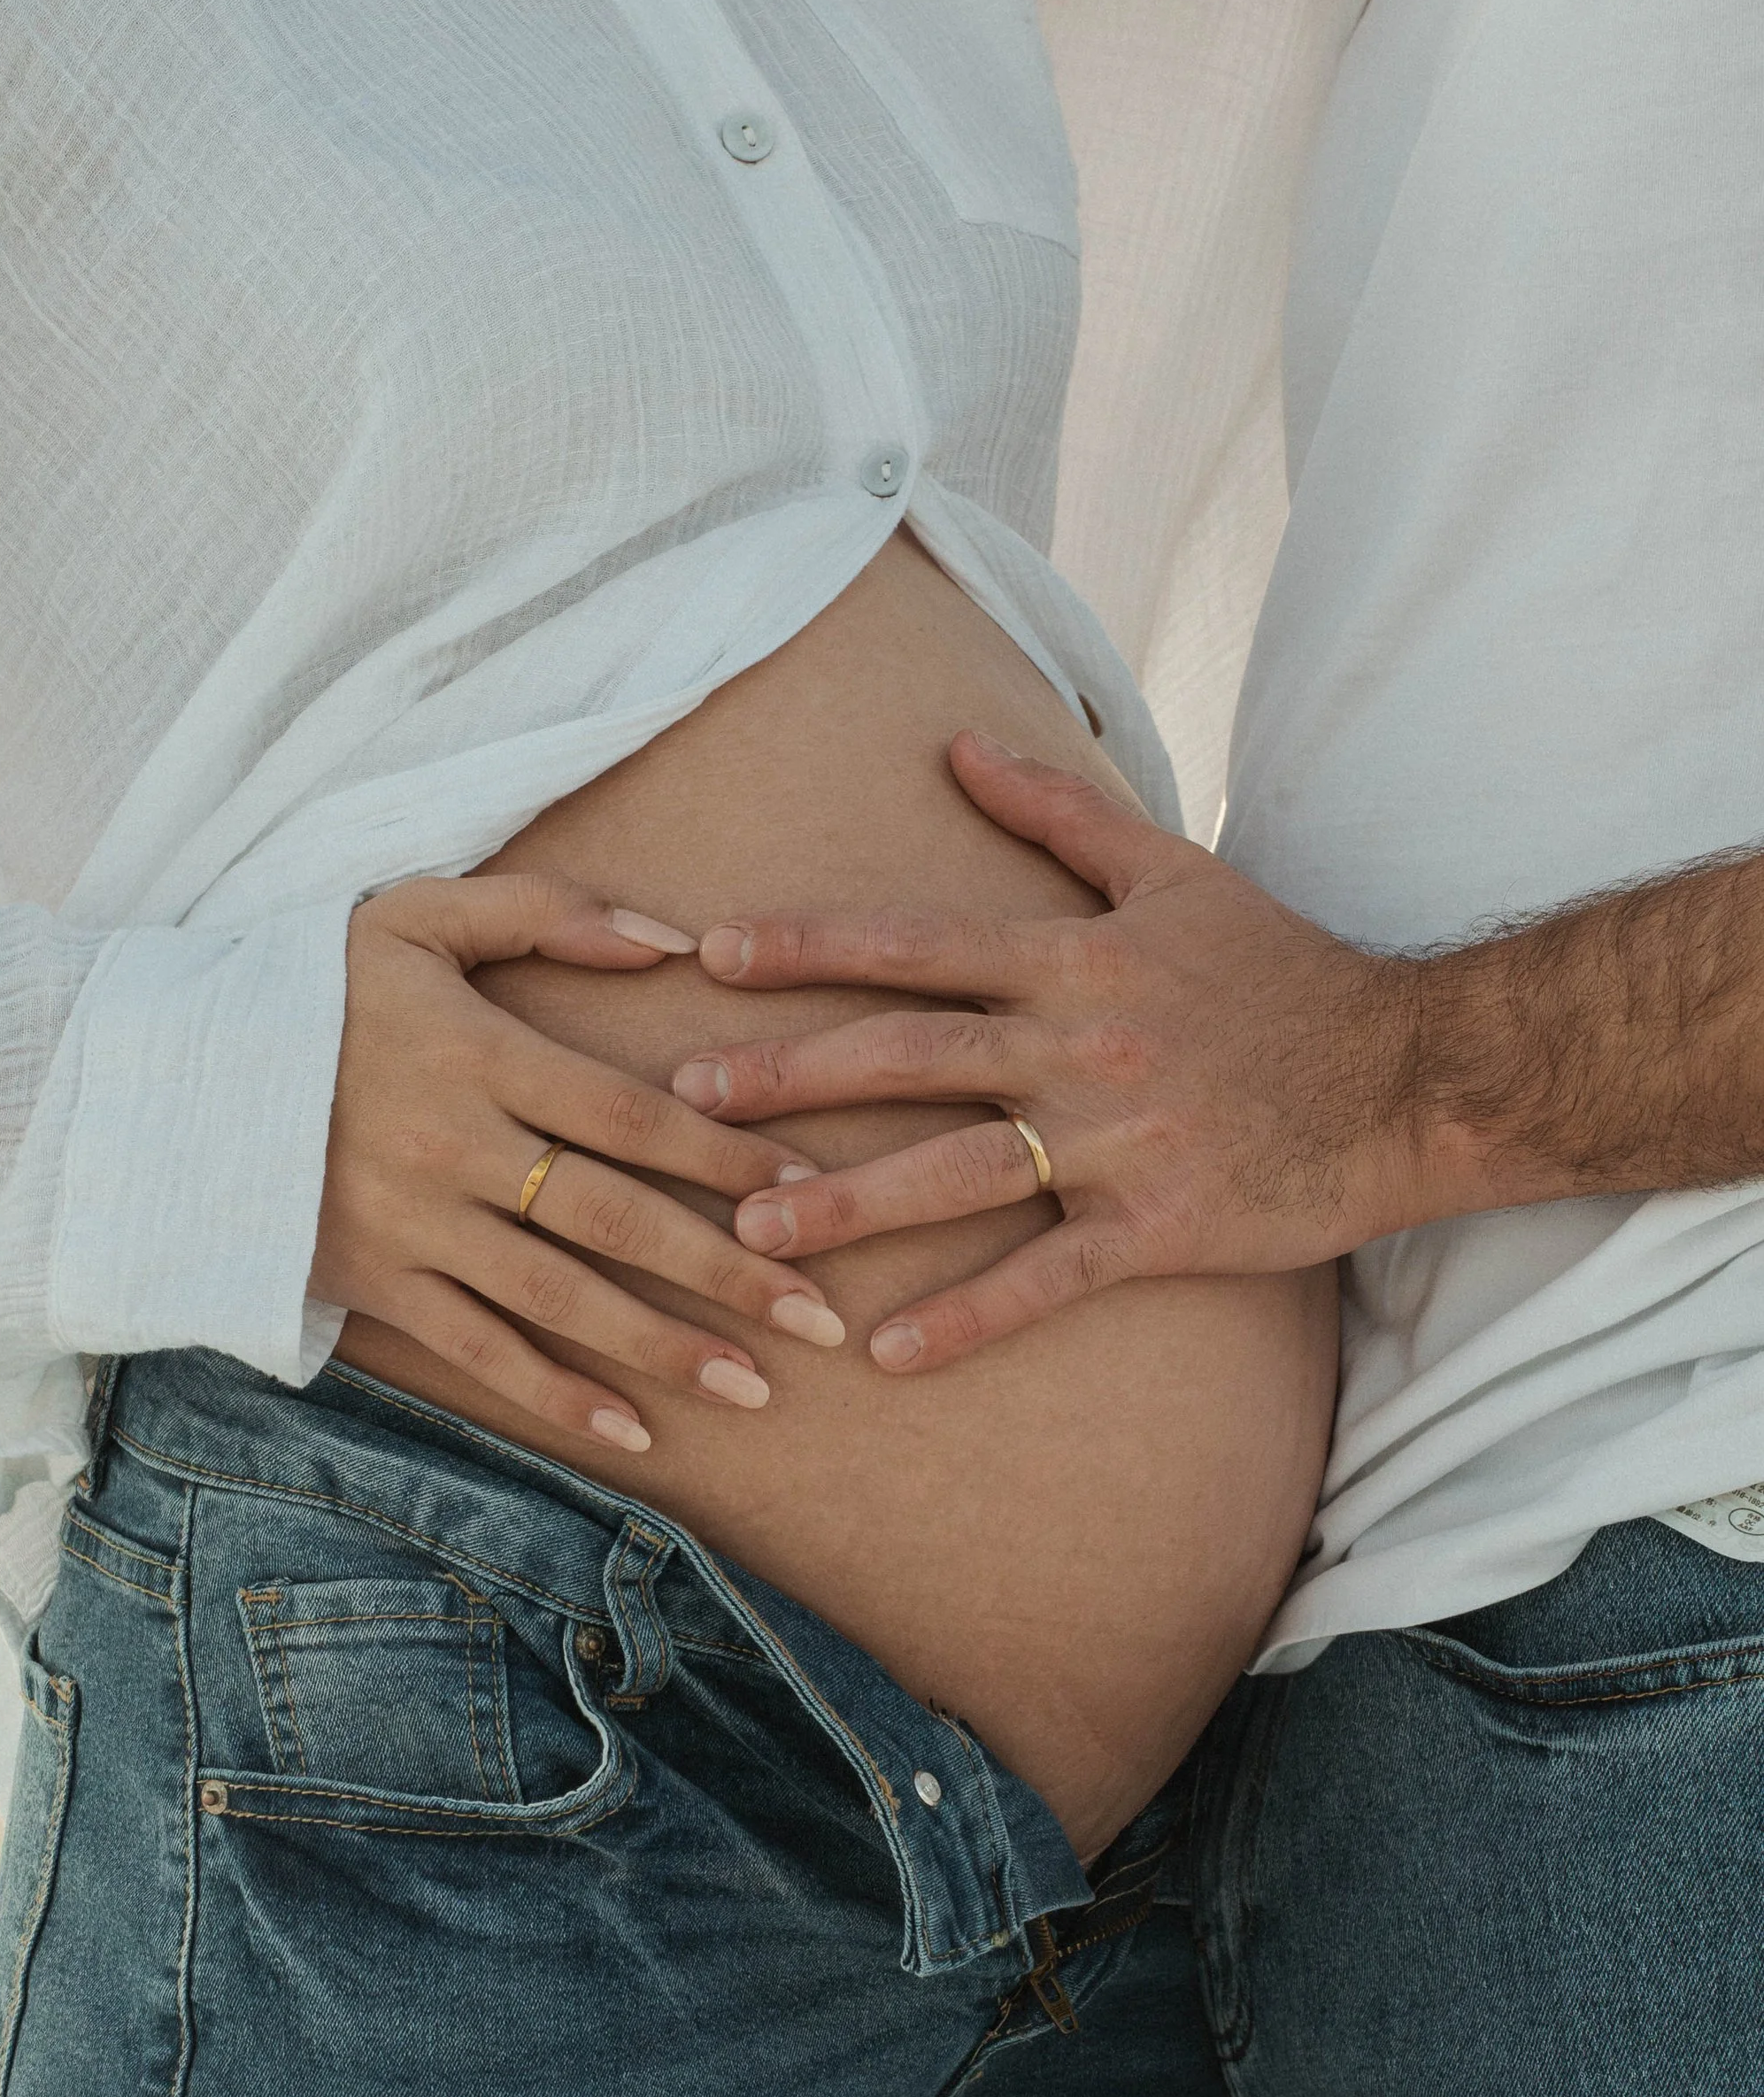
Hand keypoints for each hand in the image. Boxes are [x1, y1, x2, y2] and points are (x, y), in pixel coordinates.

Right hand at [313, 872, 846, 1453]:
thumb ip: (547, 913)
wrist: (163, 1070)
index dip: (725, 1153)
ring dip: (662, 1346)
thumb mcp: (418, 913)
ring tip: (757, 1385)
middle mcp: (457, 1146)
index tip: (804, 1189)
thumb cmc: (308, 980)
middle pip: (616, 1216)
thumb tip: (672, 941)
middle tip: (820, 1314)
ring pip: (559, 1296)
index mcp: (481, 1052)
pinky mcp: (373, 1283)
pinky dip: (554, 1394)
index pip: (631, 1113)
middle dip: (728, 1269)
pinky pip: (477, 1349)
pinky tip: (631, 1430)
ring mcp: (414, 1225)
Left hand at [668, 735, 1457, 1374]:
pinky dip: (968, 1318)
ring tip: (751, 1229)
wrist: (1410, 1074)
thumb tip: (954, 741)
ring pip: (959, 1174)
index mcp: (1073, 959)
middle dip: (790, 1077)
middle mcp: (1080, 1047)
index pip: (915, 944)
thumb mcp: (1171, 869)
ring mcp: (1119, 1144)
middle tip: (685, 1100)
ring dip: (850, 1204)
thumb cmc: (1282, 968)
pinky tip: (887, 1355)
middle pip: (910, 1057)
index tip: (711, 956)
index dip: (809, 948)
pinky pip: (1046, 1281)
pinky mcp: (1160, 1231)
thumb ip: (1055, 810)